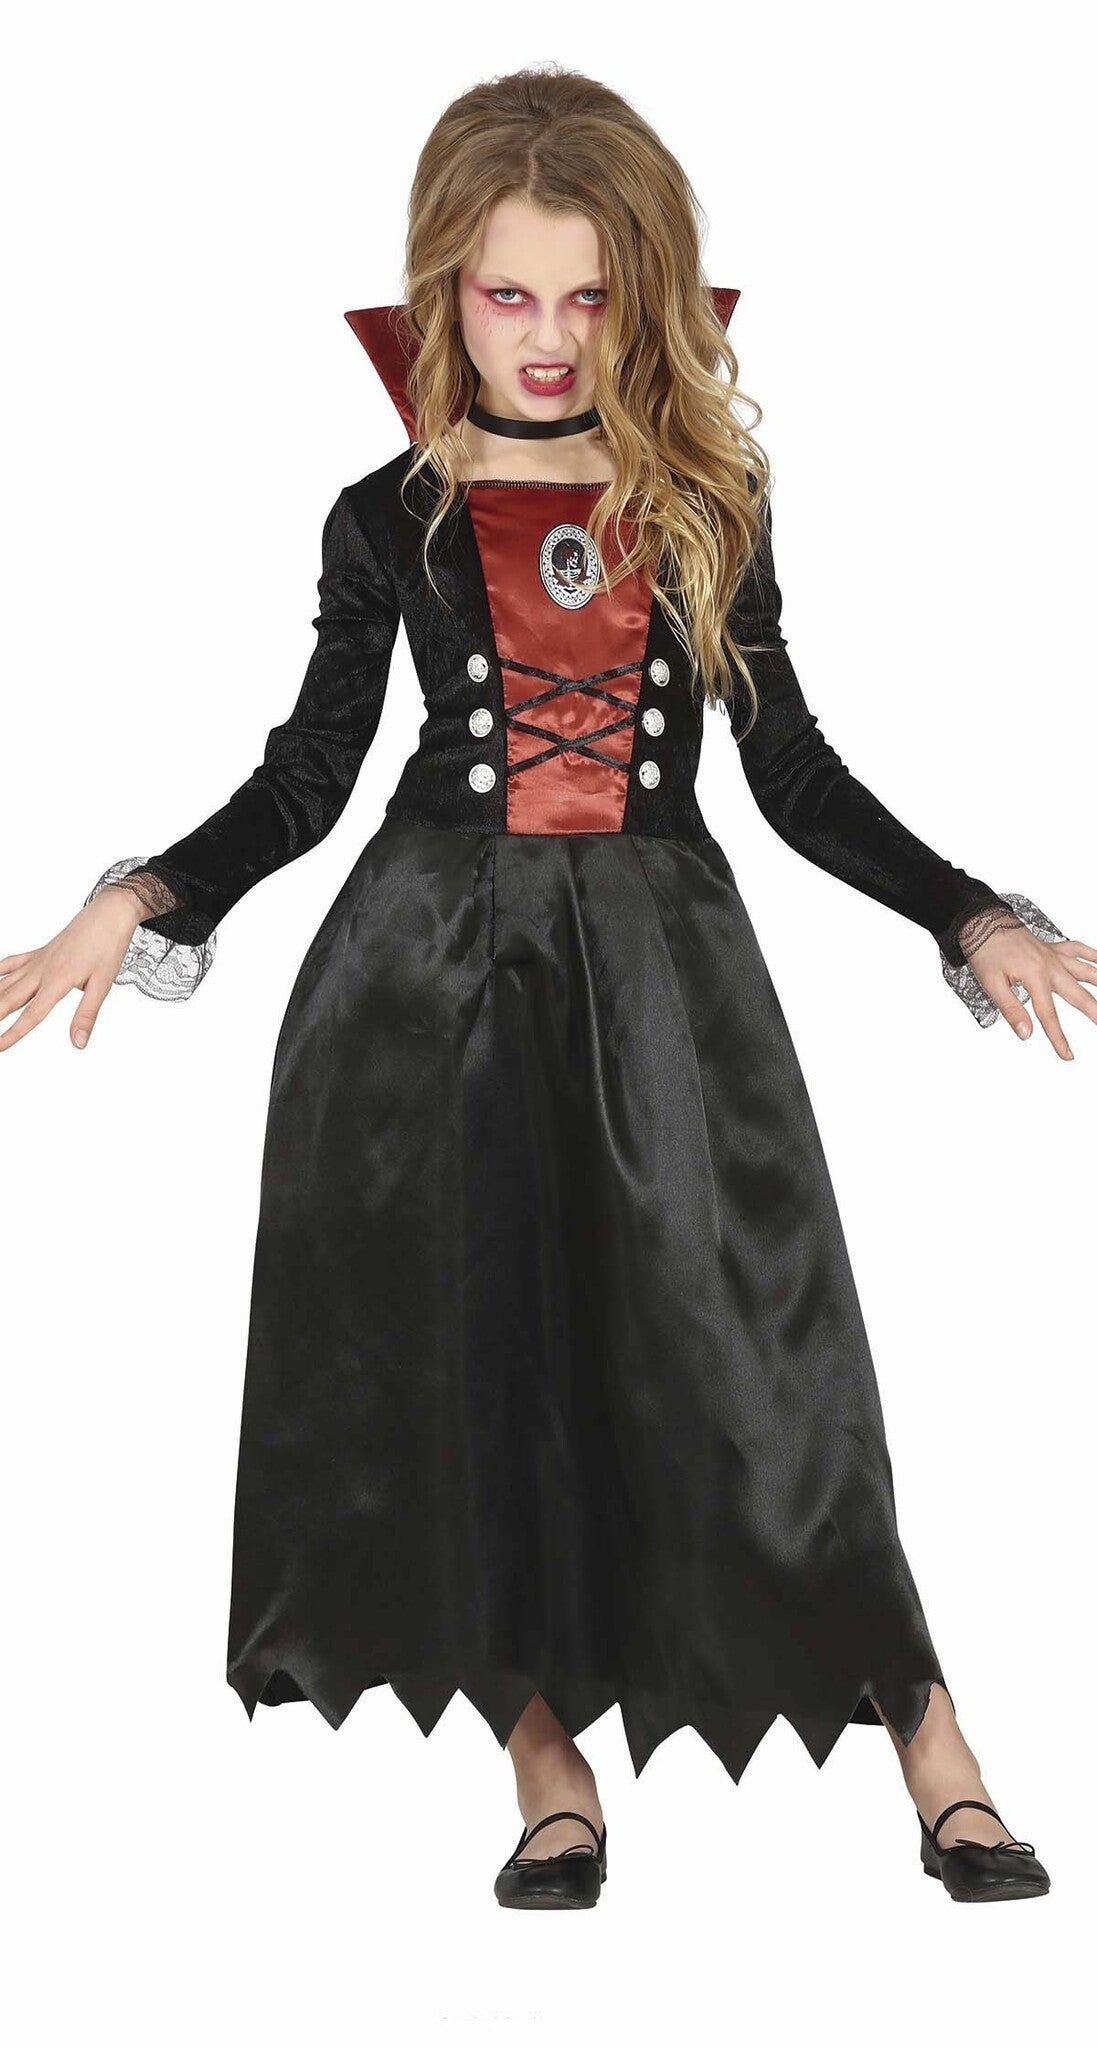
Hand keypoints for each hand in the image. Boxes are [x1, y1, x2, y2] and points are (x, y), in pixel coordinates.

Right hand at [0, 887, 145, 1053]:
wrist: (109, 914)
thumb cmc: (108, 946)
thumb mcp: (103, 985)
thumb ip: (87, 1015)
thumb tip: (78, 1043)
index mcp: (57, 981)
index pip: (31, 1015)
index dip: (13, 1034)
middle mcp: (41, 971)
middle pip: (10, 999)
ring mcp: (38, 960)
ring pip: (6, 982)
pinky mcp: (39, 952)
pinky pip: (12, 962)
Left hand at [969, 927, 1096, 1056]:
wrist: (983, 921)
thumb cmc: (985, 951)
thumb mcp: (991, 984)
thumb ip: (1012, 1010)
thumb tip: (1026, 1034)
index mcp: (1034, 977)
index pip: (1049, 1015)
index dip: (1059, 1038)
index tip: (1068, 1055)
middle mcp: (1050, 966)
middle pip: (1078, 994)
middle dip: (1095, 1012)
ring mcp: (1054, 955)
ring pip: (1086, 970)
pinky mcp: (1053, 947)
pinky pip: (1079, 949)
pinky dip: (1093, 955)